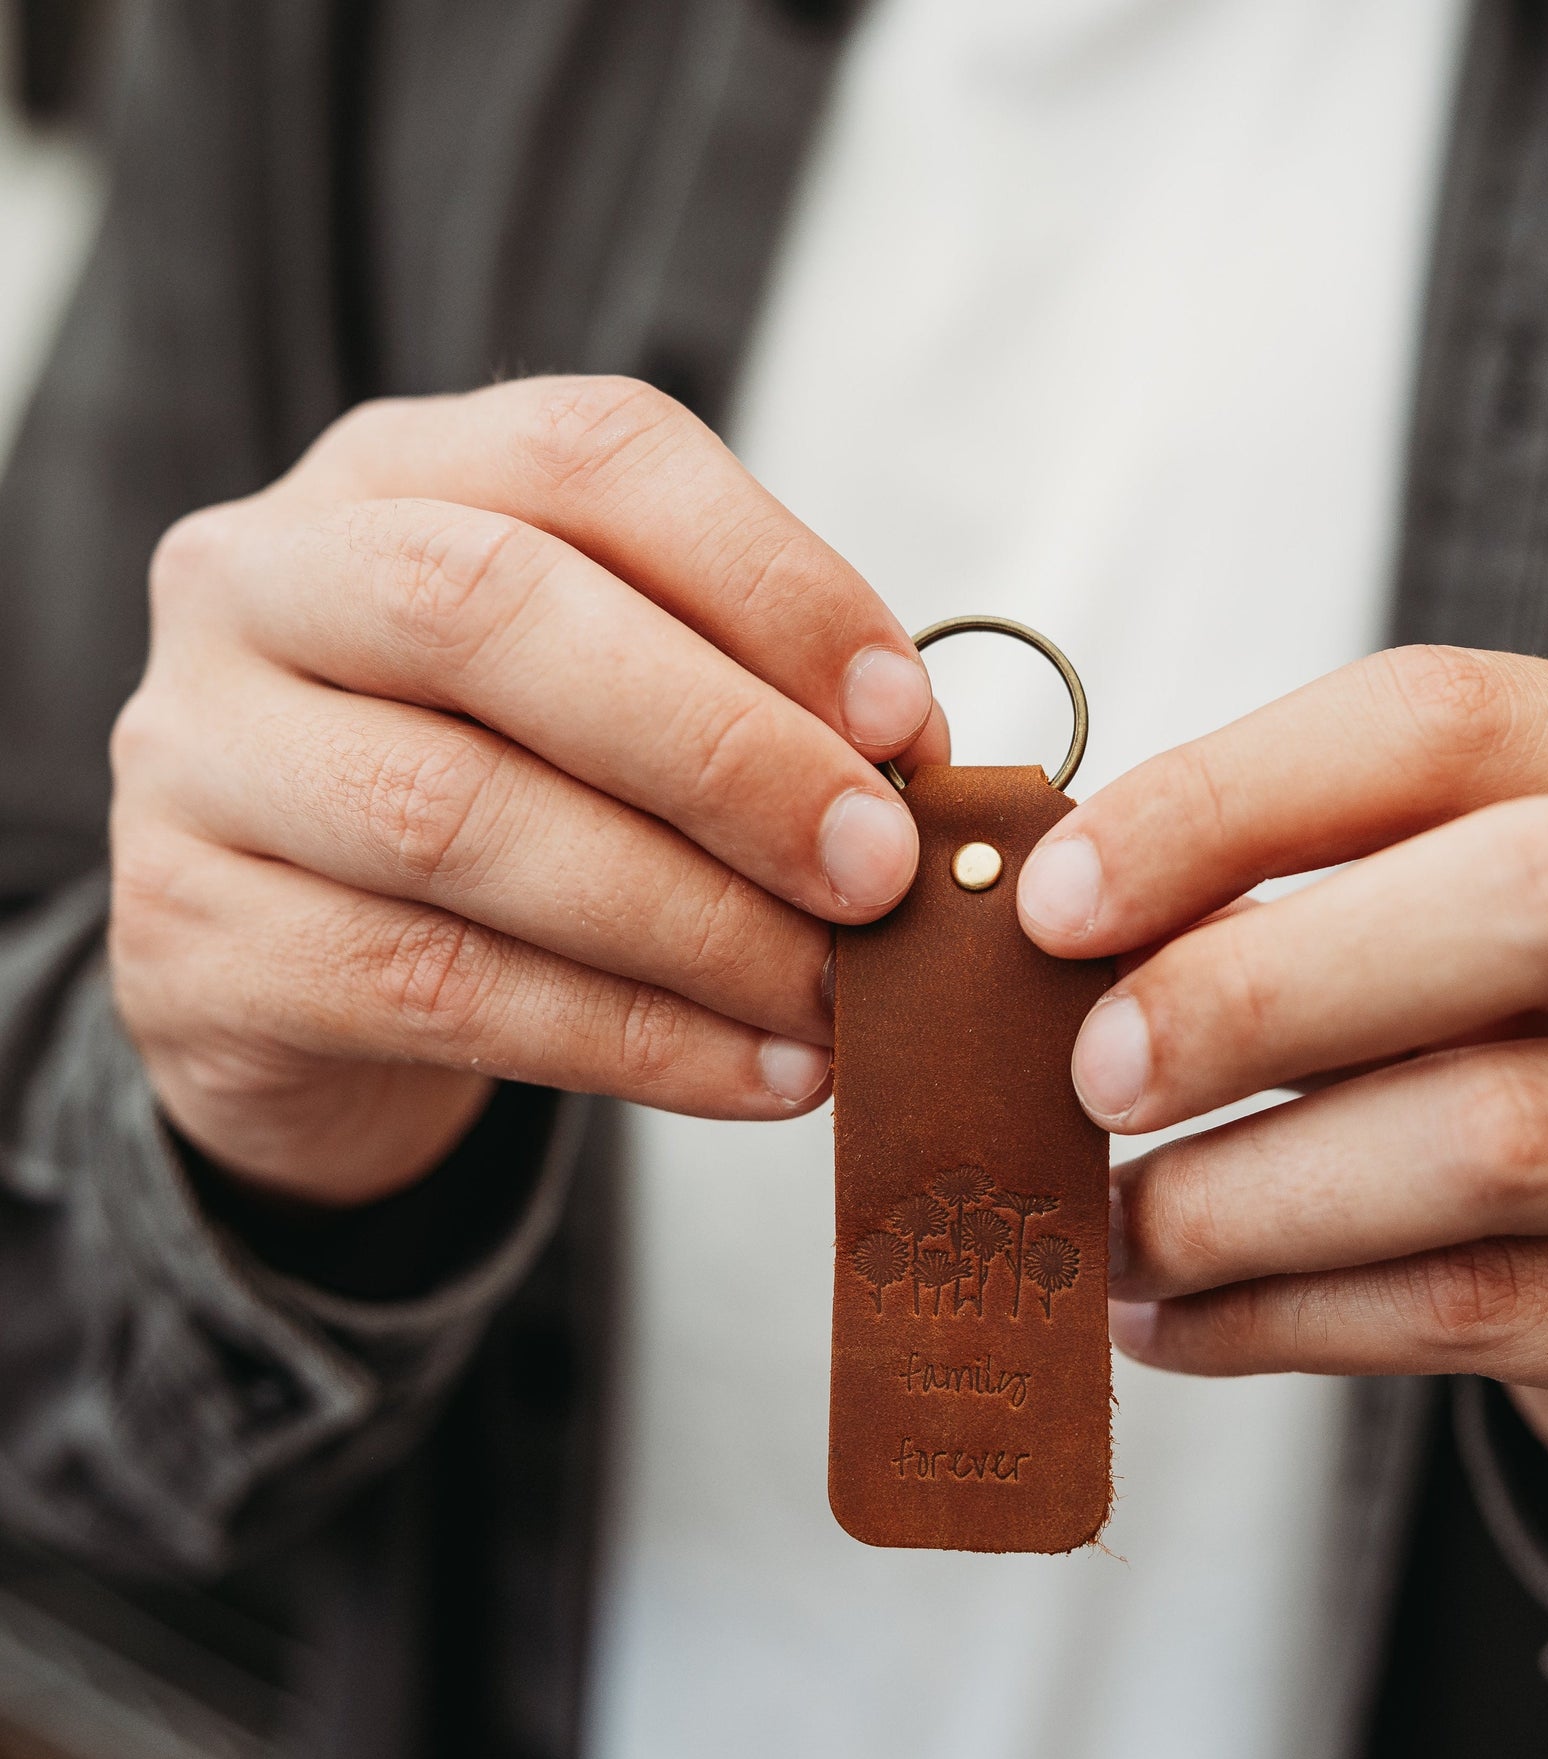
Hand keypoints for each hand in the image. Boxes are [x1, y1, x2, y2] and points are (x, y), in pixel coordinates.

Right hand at [110, 377, 943, 1205]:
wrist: (293, 974)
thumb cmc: (497, 800)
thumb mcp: (596, 701)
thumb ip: (730, 696)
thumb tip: (909, 775)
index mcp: (392, 475)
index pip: (592, 454)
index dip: (771, 579)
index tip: (903, 720)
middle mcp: (261, 581)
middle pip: (492, 609)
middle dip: (725, 750)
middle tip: (881, 870)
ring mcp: (199, 760)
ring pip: (461, 821)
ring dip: (696, 923)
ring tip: (839, 994)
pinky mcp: (195, 941)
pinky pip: (439, 993)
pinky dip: (635, 1042)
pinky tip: (762, 1073)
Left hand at [1015, 646, 1547, 1515]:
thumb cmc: (1544, 1060)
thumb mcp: (1446, 941)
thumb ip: (1293, 909)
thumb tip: (1064, 941)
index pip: (1446, 724)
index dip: (1228, 800)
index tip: (1059, 901)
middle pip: (1535, 895)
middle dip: (1264, 987)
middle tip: (1094, 1074)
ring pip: (1501, 1135)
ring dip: (1250, 1193)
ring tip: (1114, 1230)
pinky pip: (1485, 1308)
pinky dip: (1286, 1319)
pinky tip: (1177, 1320)